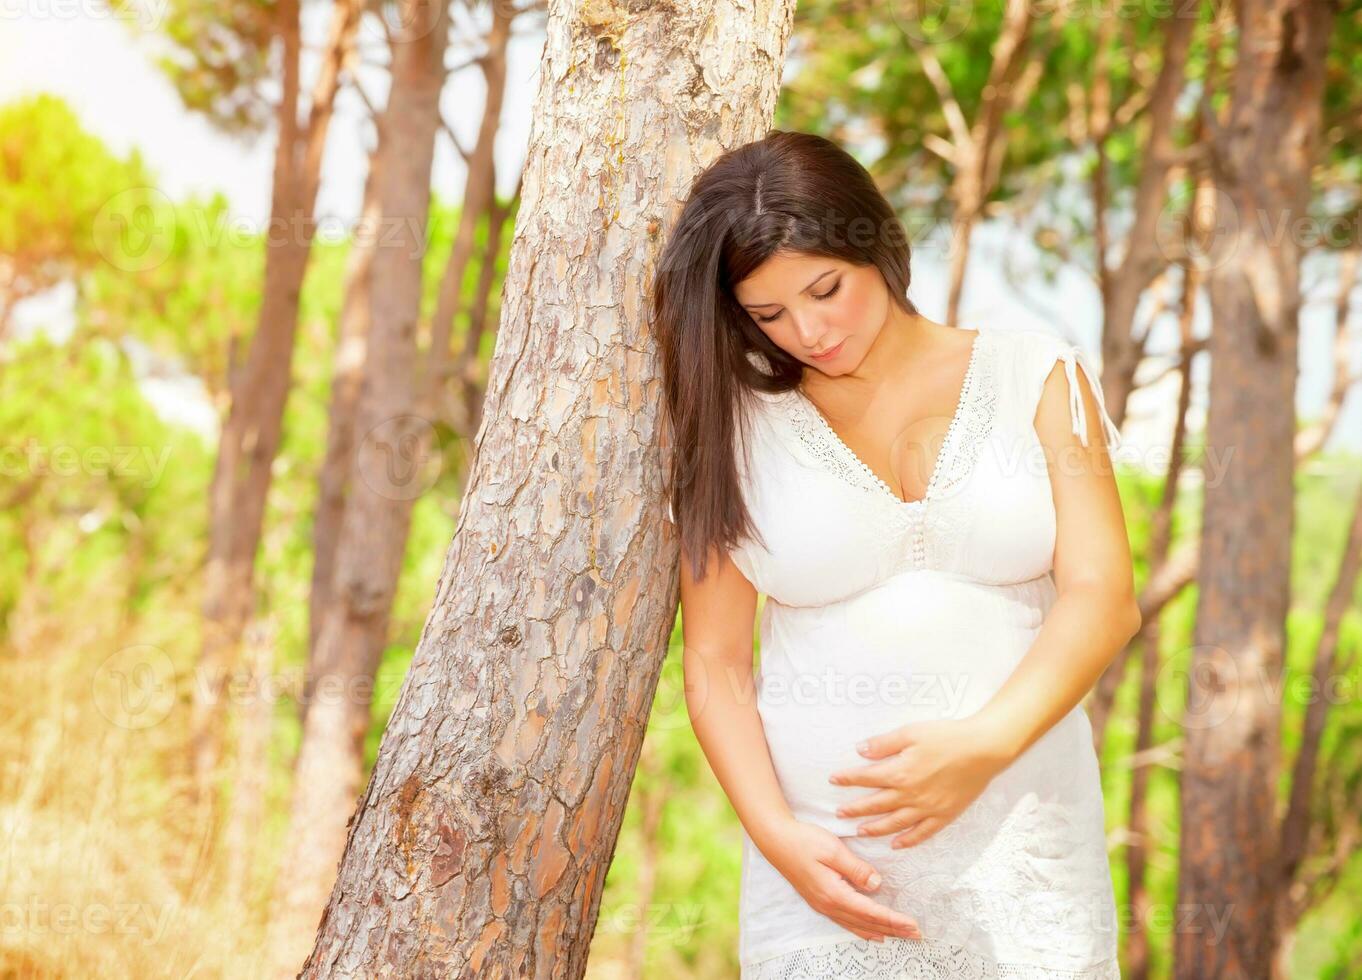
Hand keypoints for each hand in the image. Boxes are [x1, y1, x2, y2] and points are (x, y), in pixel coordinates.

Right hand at [761, 819, 922, 943]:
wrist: (775, 839)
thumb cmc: (804, 840)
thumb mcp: (833, 850)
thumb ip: (857, 869)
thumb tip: (877, 886)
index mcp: (834, 894)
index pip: (871, 912)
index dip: (894, 920)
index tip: (913, 925)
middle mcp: (829, 905)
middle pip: (867, 924)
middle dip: (893, 930)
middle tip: (916, 935)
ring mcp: (823, 905)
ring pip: (856, 926)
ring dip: (880, 931)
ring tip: (899, 936)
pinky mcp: (819, 900)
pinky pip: (846, 922)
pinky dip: (863, 929)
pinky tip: (870, 931)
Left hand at [828, 716, 1011, 848]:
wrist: (984, 749)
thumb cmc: (947, 736)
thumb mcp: (911, 732)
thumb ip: (883, 743)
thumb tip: (859, 750)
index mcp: (900, 772)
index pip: (866, 778)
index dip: (848, 779)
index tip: (833, 780)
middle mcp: (910, 795)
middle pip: (876, 805)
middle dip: (855, 809)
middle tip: (839, 813)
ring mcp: (927, 808)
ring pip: (895, 823)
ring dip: (875, 828)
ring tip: (860, 831)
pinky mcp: (944, 815)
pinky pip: (922, 833)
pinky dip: (908, 841)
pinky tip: (896, 844)